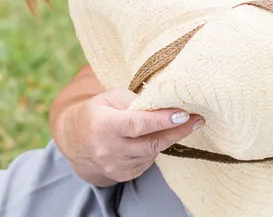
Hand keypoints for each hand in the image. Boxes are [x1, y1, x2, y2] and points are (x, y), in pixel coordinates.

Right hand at [59, 88, 202, 185]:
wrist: (75, 141)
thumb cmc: (97, 112)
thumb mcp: (110, 97)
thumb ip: (134, 100)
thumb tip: (162, 102)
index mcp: (105, 125)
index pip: (138, 124)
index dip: (162, 120)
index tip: (183, 113)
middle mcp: (110, 149)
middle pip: (151, 143)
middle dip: (177, 131)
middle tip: (197, 120)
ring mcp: (116, 165)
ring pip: (152, 152)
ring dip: (168, 138)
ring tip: (182, 123)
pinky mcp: (123, 174)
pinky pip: (147, 161)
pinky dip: (155, 148)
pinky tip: (156, 137)